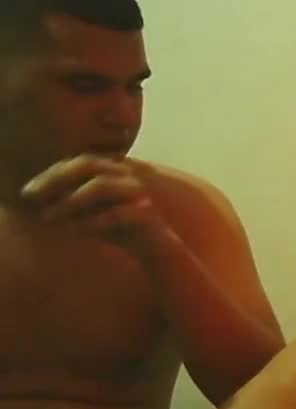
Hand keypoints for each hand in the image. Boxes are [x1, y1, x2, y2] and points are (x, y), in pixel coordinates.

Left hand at [20, 154, 170, 249]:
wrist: (154, 246)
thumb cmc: (117, 226)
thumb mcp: (88, 211)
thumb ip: (69, 200)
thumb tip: (39, 197)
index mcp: (113, 168)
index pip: (77, 162)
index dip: (50, 174)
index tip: (28, 192)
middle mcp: (126, 174)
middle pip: (88, 164)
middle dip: (57, 180)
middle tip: (34, 197)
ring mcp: (137, 191)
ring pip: (100, 186)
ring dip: (70, 201)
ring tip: (50, 217)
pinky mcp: (146, 212)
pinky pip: (116, 214)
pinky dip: (92, 222)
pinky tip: (74, 231)